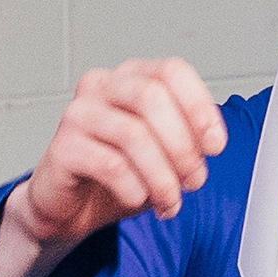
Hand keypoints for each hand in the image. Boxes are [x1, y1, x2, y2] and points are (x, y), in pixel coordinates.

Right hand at [0, 58, 224, 276]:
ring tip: (169, 200)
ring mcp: (78, 114)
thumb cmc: (118, 172)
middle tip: (194, 181)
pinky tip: (137, 200)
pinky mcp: (63, 147)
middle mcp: (102, 86)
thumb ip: (188, 138)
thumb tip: (210, 142)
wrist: (71, 205)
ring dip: (162, 176)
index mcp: (131, 77)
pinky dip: (135, 189)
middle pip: (153, 97)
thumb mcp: (163, 151)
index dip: (199, 107)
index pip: (172, 71)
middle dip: (183, 146)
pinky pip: (111, 165)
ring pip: (134, 135)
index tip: (215, 146)